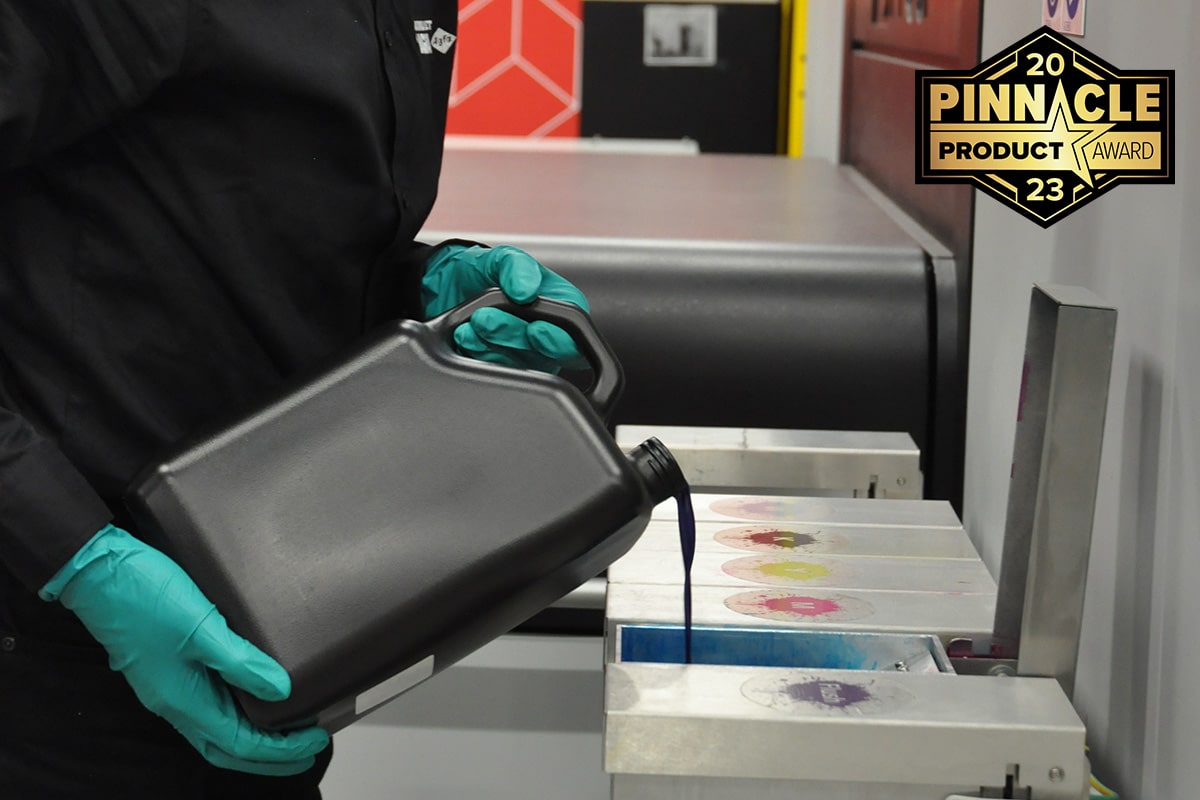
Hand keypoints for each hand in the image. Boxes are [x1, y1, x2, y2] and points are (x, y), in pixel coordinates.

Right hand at [40, 525, 329, 775]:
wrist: (97, 571)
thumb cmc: (145, 596)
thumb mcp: (200, 626)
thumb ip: (239, 661)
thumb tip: (281, 690)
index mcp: (183, 699)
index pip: (239, 742)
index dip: (280, 748)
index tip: (315, 741)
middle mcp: (174, 702)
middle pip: (226, 747)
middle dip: (268, 755)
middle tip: (307, 749)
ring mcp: (168, 686)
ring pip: (214, 730)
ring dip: (251, 737)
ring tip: (286, 730)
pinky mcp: (166, 668)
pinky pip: (205, 706)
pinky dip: (233, 713)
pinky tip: (249, 697)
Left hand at [420, 243, 589, 373]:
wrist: (449, 286)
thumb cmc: (488, 274)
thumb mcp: (503, 258)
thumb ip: (518, 267)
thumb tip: (526, 289)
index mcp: (562, 312)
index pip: (574, 338)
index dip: (558, 340)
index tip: (535, 329)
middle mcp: (547, 339)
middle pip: (542, 355)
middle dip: (512, 336)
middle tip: (486, 318)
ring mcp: (523, 357)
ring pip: (514, 364)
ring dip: (490, 343)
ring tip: (472, 321)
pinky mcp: (498, 368)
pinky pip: (491, 371)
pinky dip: (476, 352)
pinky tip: (465, 334)